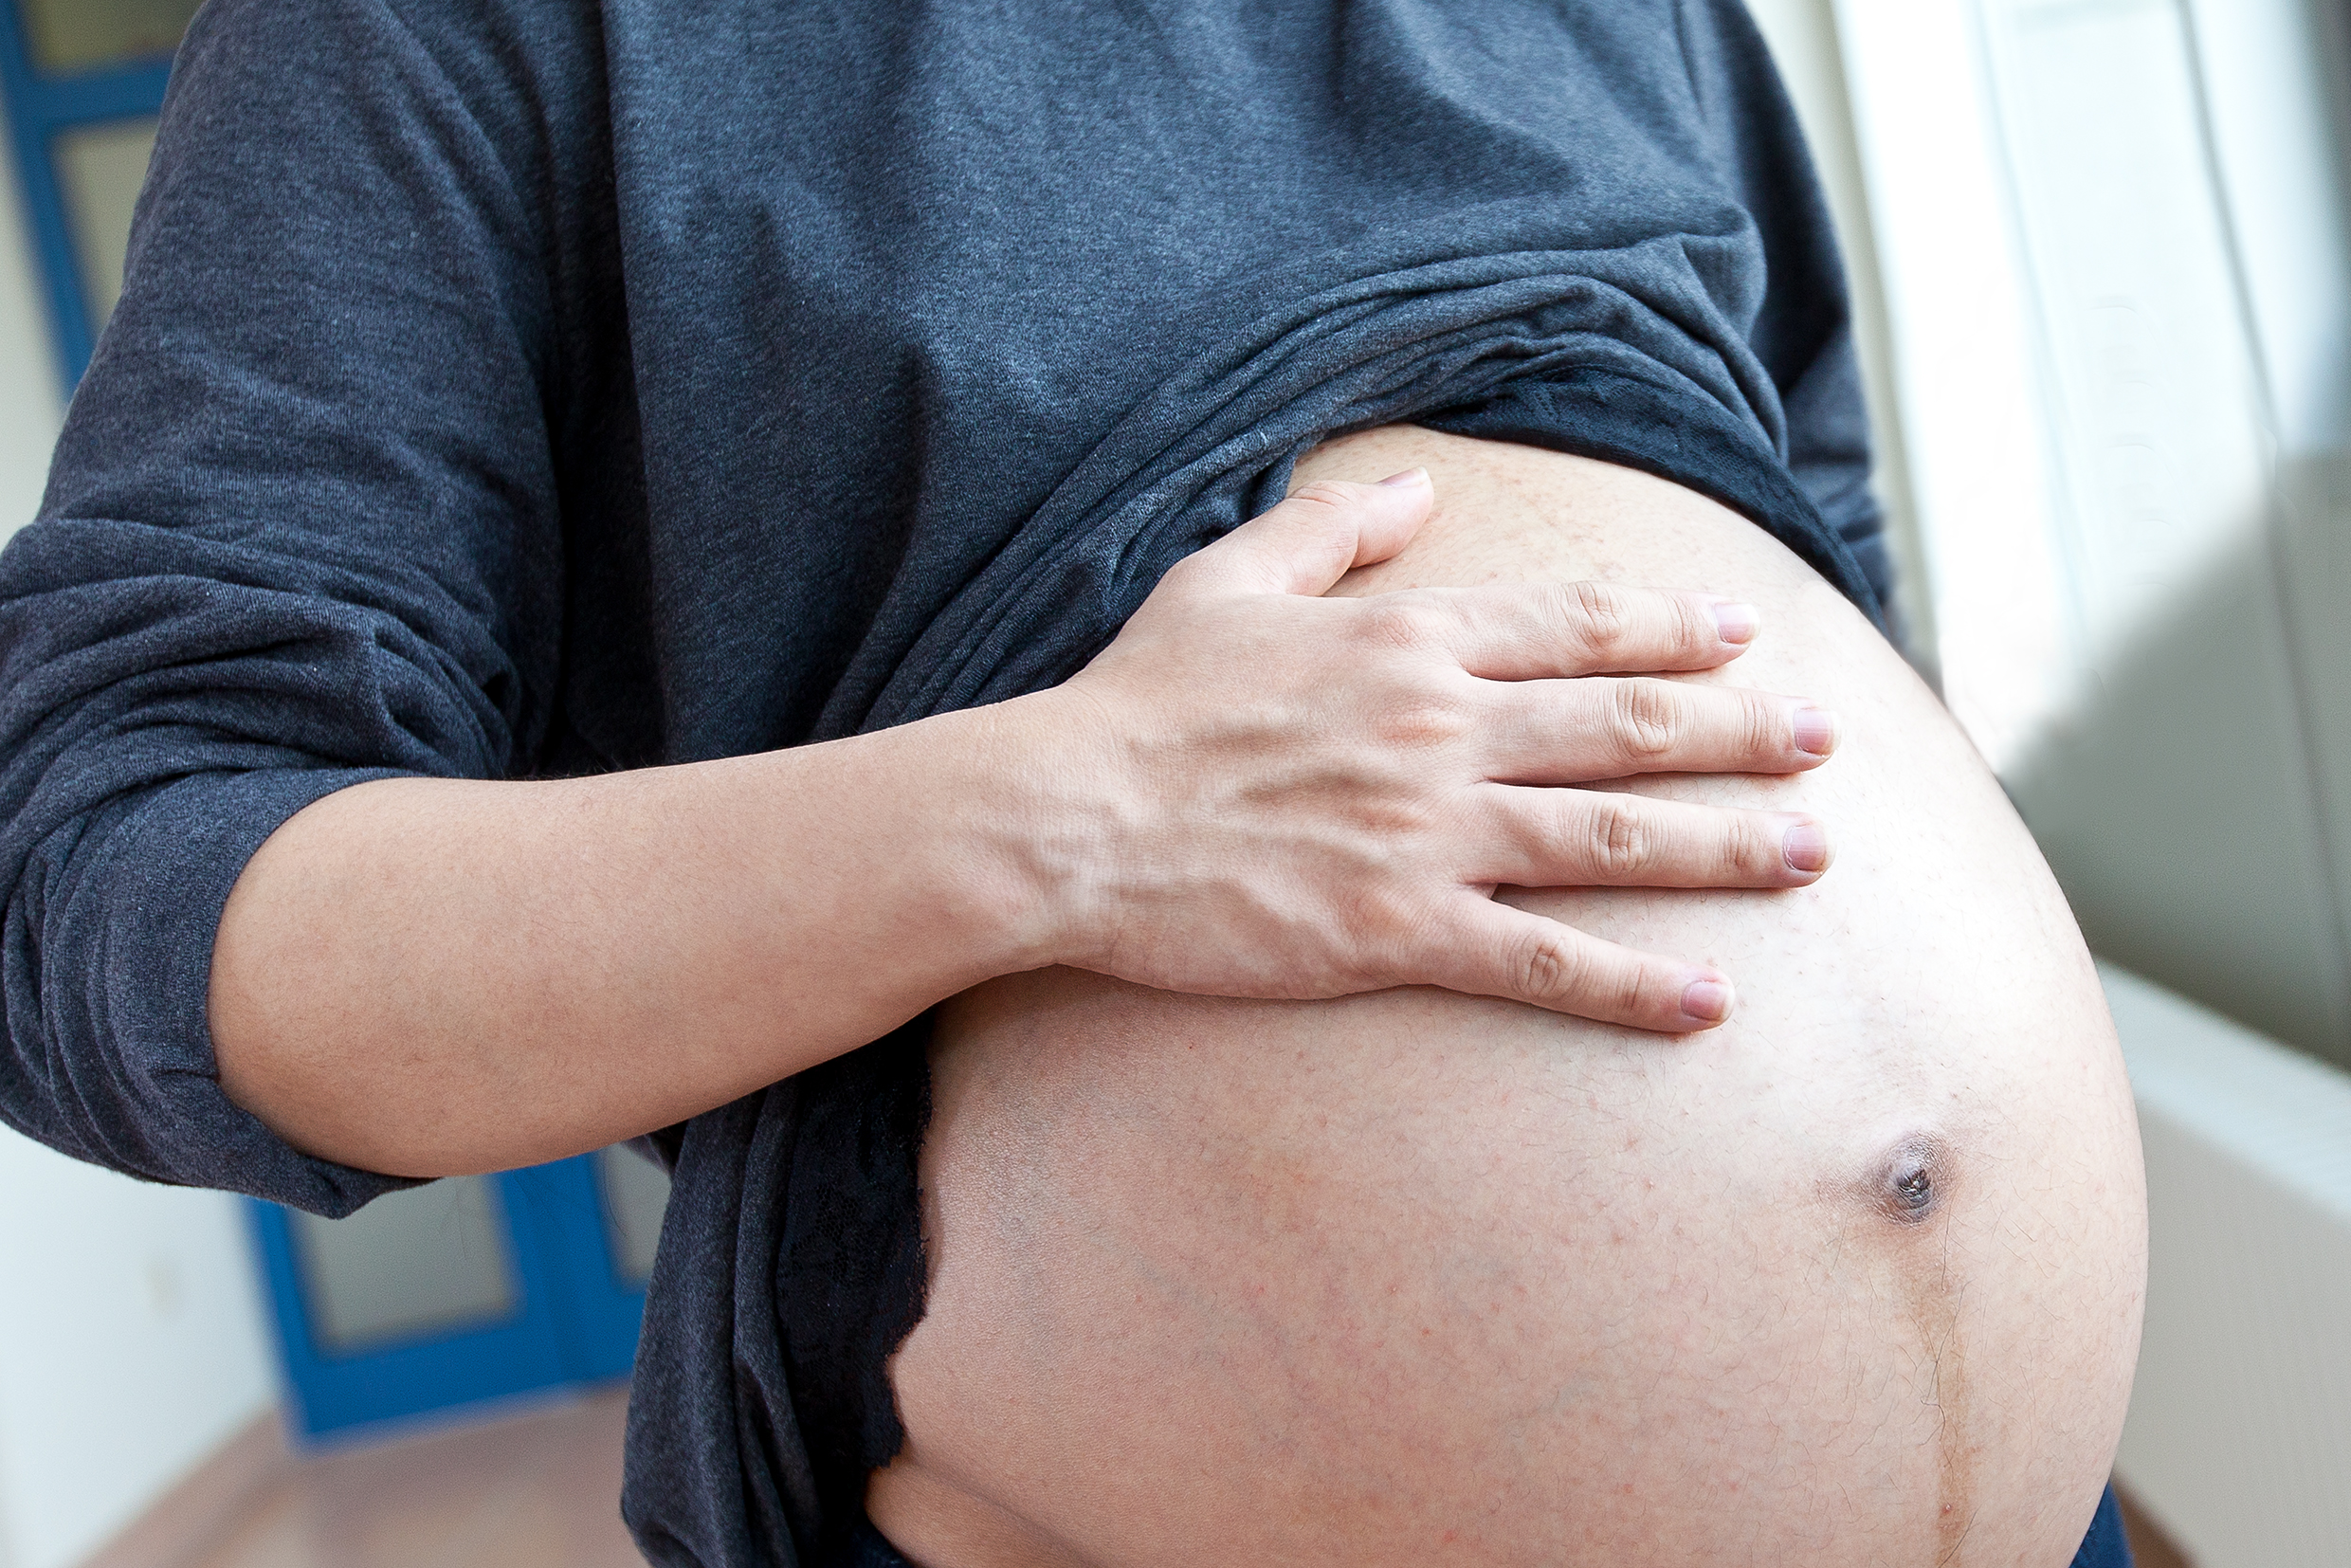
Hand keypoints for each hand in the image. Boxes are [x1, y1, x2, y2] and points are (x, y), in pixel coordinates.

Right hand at [1032, 468, 1837, 1031]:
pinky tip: (1708, 1001)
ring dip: (1723, 844)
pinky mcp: (1398, 931)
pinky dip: (1632, 982)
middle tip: (1822, 738)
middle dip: (1737, 729)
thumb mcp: (1226, 577)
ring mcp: (1428, 833)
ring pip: (1611, 836)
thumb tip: (1418, 487)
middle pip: (1624, 725)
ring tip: (1810, 849)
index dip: (1669, 629)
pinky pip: (1541, 960)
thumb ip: (1332, 527)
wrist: (1068, 817)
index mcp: (1408, 640)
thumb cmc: (1140, 699)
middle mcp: (1441, 729)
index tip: (1742, 634)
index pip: (1573, 626)